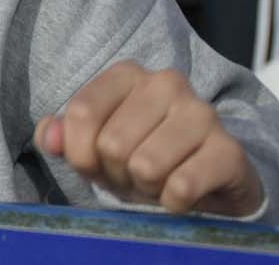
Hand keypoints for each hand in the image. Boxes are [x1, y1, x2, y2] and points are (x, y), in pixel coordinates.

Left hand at [35, 62, 263, 215]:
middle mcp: (166, 83)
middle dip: (117, 174)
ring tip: (159, 181)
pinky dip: (173, 203)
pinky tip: (183, 194)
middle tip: (135, 174)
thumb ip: (63, 137)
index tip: (96, 163)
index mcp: (127, 74)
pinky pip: (181, 187)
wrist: (210, 180)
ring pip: (145, 166)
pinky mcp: (229, 150)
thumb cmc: (143, 156)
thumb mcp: (95, 147)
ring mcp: (202, 113)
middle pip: (112, 144)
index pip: (82, 113)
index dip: (81, 153)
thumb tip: (49, 137)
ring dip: (146, 189)